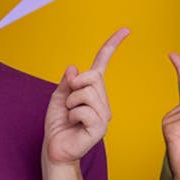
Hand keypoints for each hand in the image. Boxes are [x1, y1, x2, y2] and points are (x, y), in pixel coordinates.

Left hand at [44, 28, 127, 165]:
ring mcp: (104, 115)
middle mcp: (103, 102)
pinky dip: (72, 115)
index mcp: (94, 92)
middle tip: (69, 103)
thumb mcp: (58, 97)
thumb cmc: (58, 124)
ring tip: (70, 116)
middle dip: (75, 85)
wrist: (55, 149)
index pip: (103, 64)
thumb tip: (74, 68)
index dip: (112, 46)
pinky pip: (83, 110)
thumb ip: (67, 82)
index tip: (125, 30)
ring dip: (71, 103)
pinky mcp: (100, 128)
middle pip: (92, 77)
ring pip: (86, 93)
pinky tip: (74, 125)